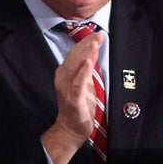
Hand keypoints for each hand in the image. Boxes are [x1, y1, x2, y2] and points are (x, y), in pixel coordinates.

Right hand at [42, 31, 103, 163]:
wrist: (71, 128)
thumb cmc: (79, 105)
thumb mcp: (85, 82)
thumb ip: (87, 66)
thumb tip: (93, 49)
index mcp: (66, 72)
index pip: (76, 53)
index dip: (86, 42)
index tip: (98, 34)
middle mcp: (63, 77)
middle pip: (75, 57)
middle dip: (87, 44)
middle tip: (98, 35)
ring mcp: (67, 88)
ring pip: (75, 67)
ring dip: (85, 54)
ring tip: (94, 43)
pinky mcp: (73, 99)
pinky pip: (78, 84)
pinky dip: (83, 73)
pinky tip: (88, 63)